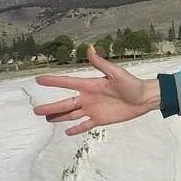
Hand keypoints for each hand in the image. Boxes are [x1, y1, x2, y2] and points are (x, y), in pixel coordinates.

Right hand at [33, 45, 160, 135]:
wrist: (145, 98)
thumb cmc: (132, 84)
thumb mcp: (116, 73)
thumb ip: (101, 63)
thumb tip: (90, 48)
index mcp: (90, 85)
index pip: (68, 83)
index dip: (53, 81)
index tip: (38, 79)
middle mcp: (88, 97)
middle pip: (65, 103)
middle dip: (51, 107)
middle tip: (35, 110)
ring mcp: (93, 109)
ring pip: (72, 115)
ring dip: (59, 117)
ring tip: (46, 119)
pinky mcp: (100, 119)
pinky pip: (85, 125)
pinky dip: (76, 129)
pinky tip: (66, 131)